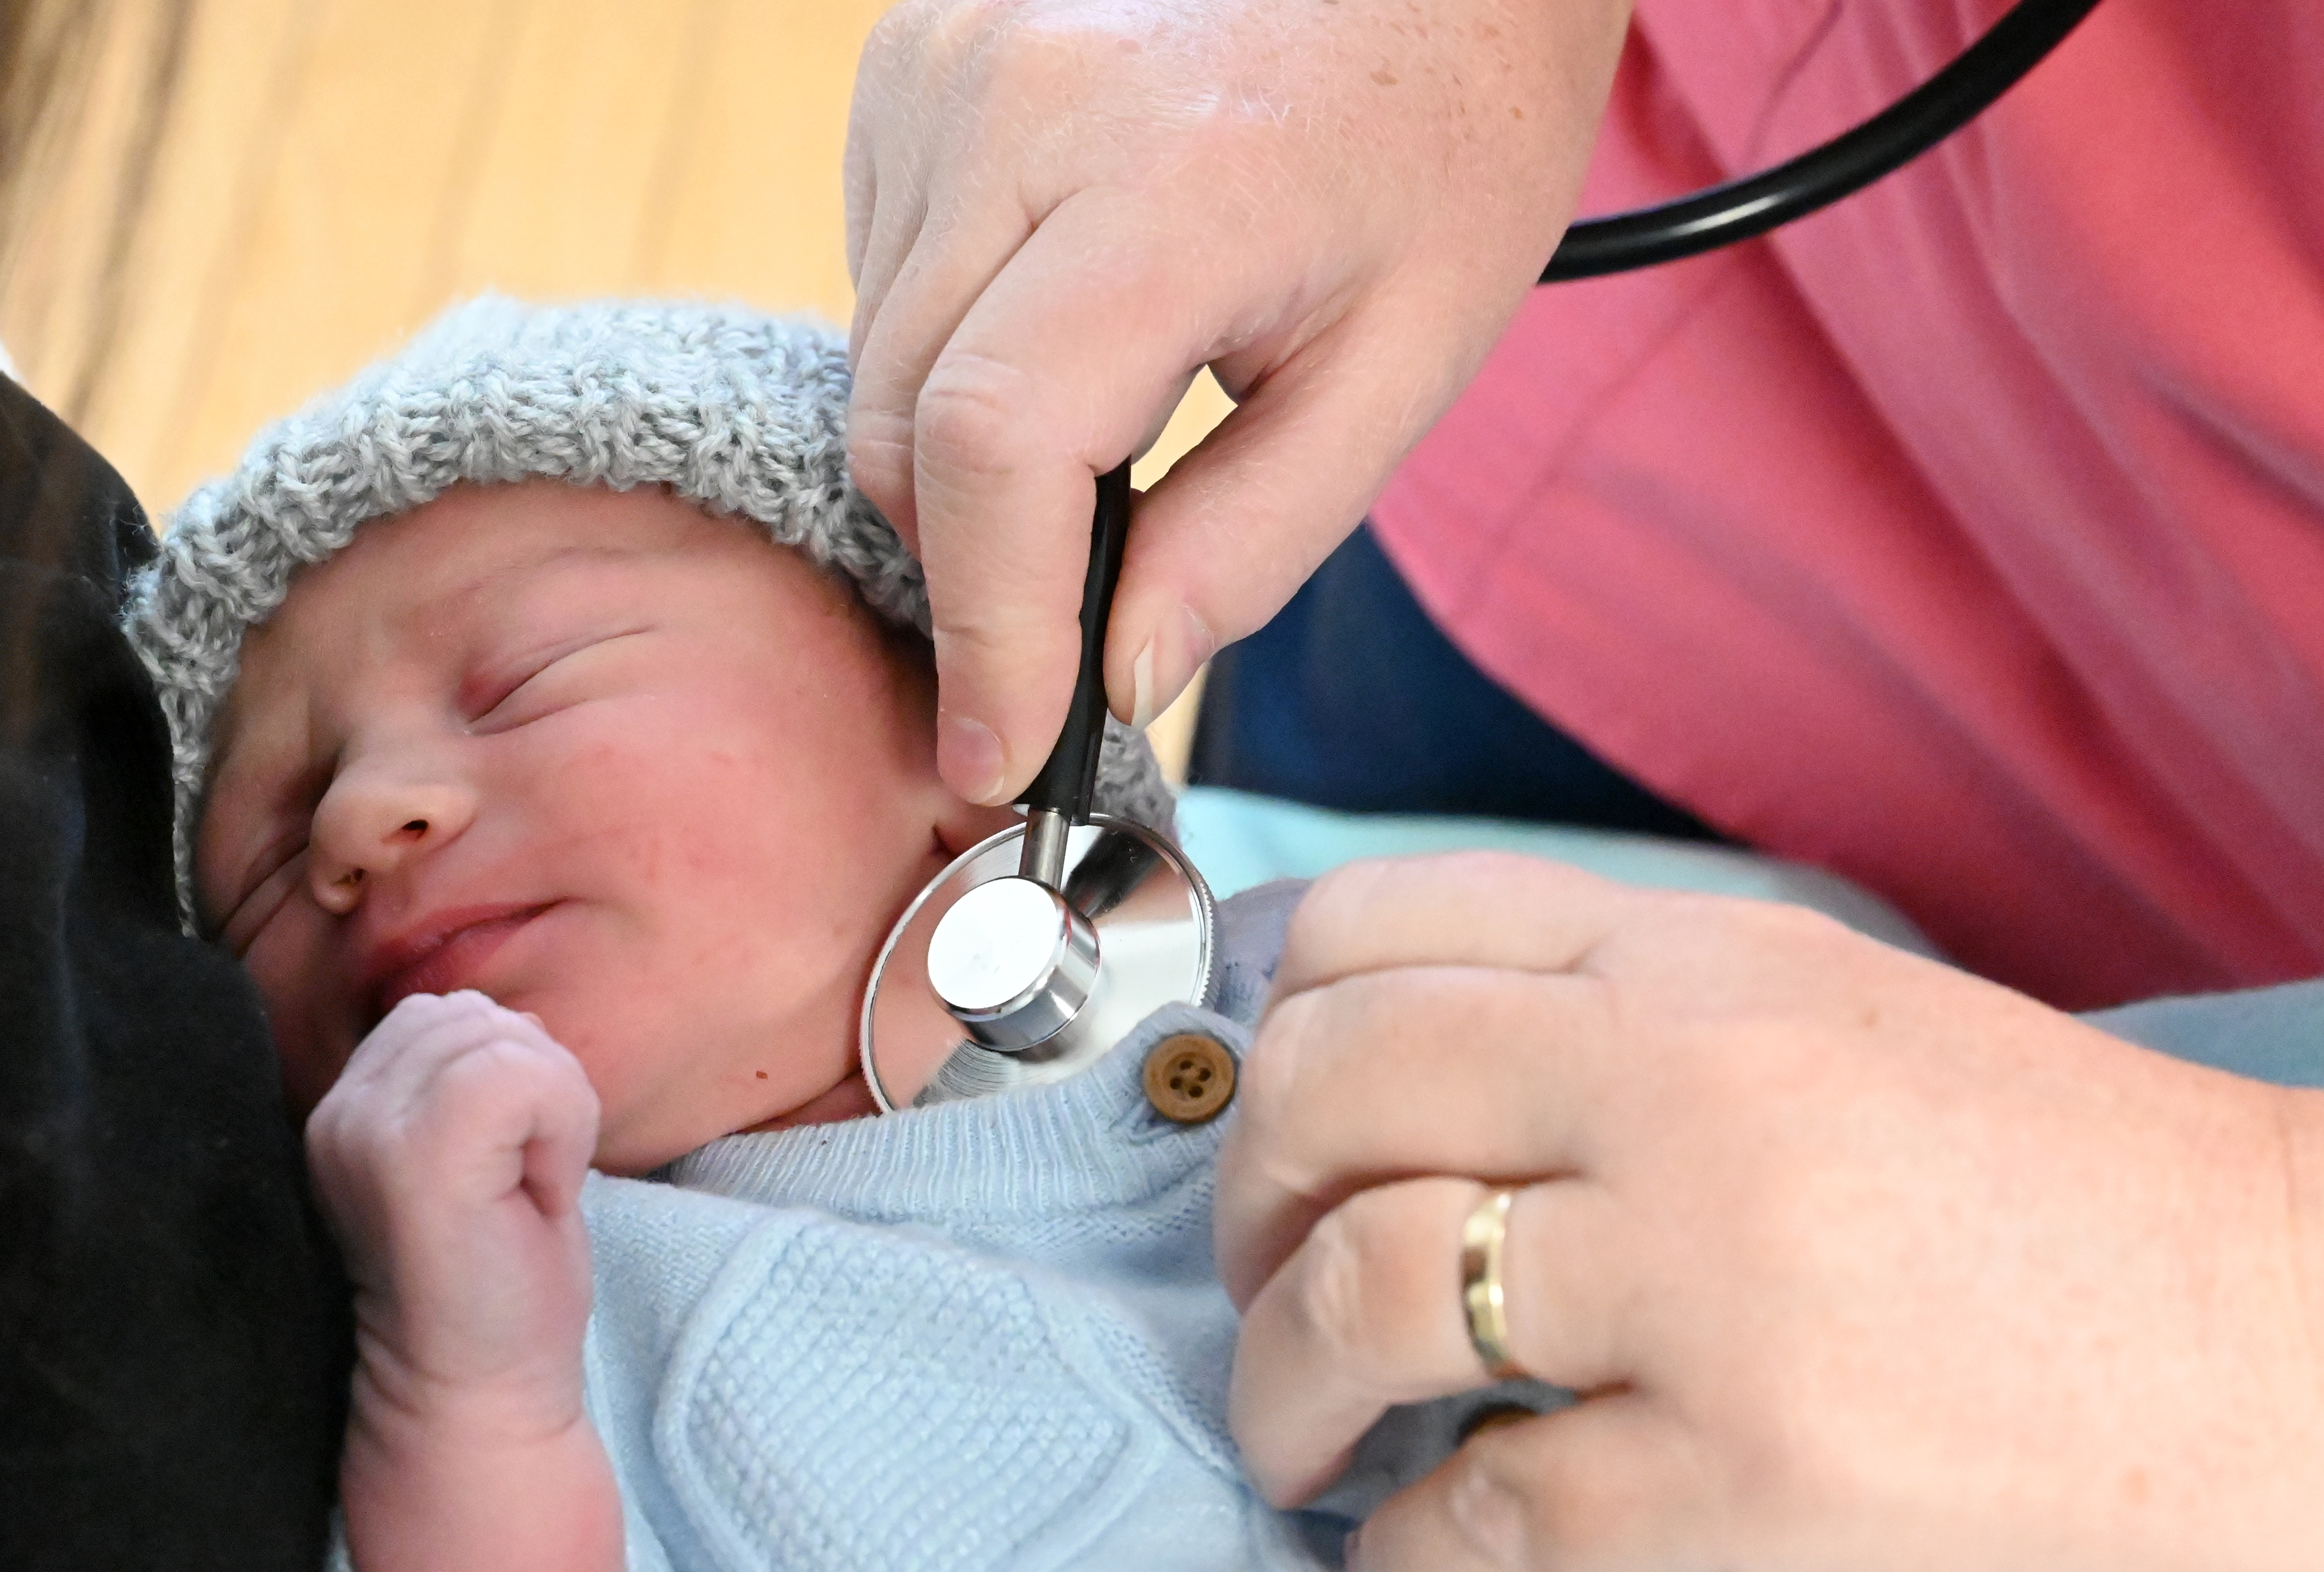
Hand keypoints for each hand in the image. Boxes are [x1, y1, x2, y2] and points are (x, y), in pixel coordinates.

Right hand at [309, 989, 599, 1424]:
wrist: (477, 1393)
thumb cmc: (496, 1284)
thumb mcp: (482, 1153)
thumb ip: (474, 1077)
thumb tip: (514, 1023)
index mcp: (348, 1107)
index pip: (445, 1013)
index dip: (508, 1079)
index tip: (503, 1172)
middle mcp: (340, 1110)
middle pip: (474, 1017)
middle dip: (532, 1089)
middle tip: (517, 1186)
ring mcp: (369, 1131)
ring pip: (505, 1039)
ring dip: (551, 1112)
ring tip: (521, 1192)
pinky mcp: (415, 1156)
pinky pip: (525, 1075)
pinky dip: (562, 1128)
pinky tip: (538, 1195)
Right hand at [844, 0, 1631, 800]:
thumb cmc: (1446, 135)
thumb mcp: (1408, 360)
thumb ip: (1258, 536)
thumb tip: (1119, 679)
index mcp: (1174, 182)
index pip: (998, 443)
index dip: (990, 627)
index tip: (1004, 751)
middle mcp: (1021, 102)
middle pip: (909, 424)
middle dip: (978, 564)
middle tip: (1072, 622)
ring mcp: (948, 65)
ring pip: (877, 362)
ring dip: (965, 452)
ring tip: (1108, 422)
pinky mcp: (910, 55)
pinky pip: (880, 274)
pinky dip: (949, 347)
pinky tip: (1060, 317)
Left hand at [1218, 853, 2323, 1571]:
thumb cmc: (2111, 1201)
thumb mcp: (1856, 1030)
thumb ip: (1647, 1036)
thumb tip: (1440, 1097)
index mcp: (1707, 964)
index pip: (1379, 932)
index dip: (1273, 1039)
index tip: (1271, 1134)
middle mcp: (1686, 1084)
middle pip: (1328, 1096)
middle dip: (1240, 1213)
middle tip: (1257, 1297)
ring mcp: (1720, 1273)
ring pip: (1363, 1295)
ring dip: (1276, 1392)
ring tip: (1295, 1449)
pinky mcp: (1764, 1467)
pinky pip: (1485, 1509)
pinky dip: (1401, 1553)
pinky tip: (1401, 1565)